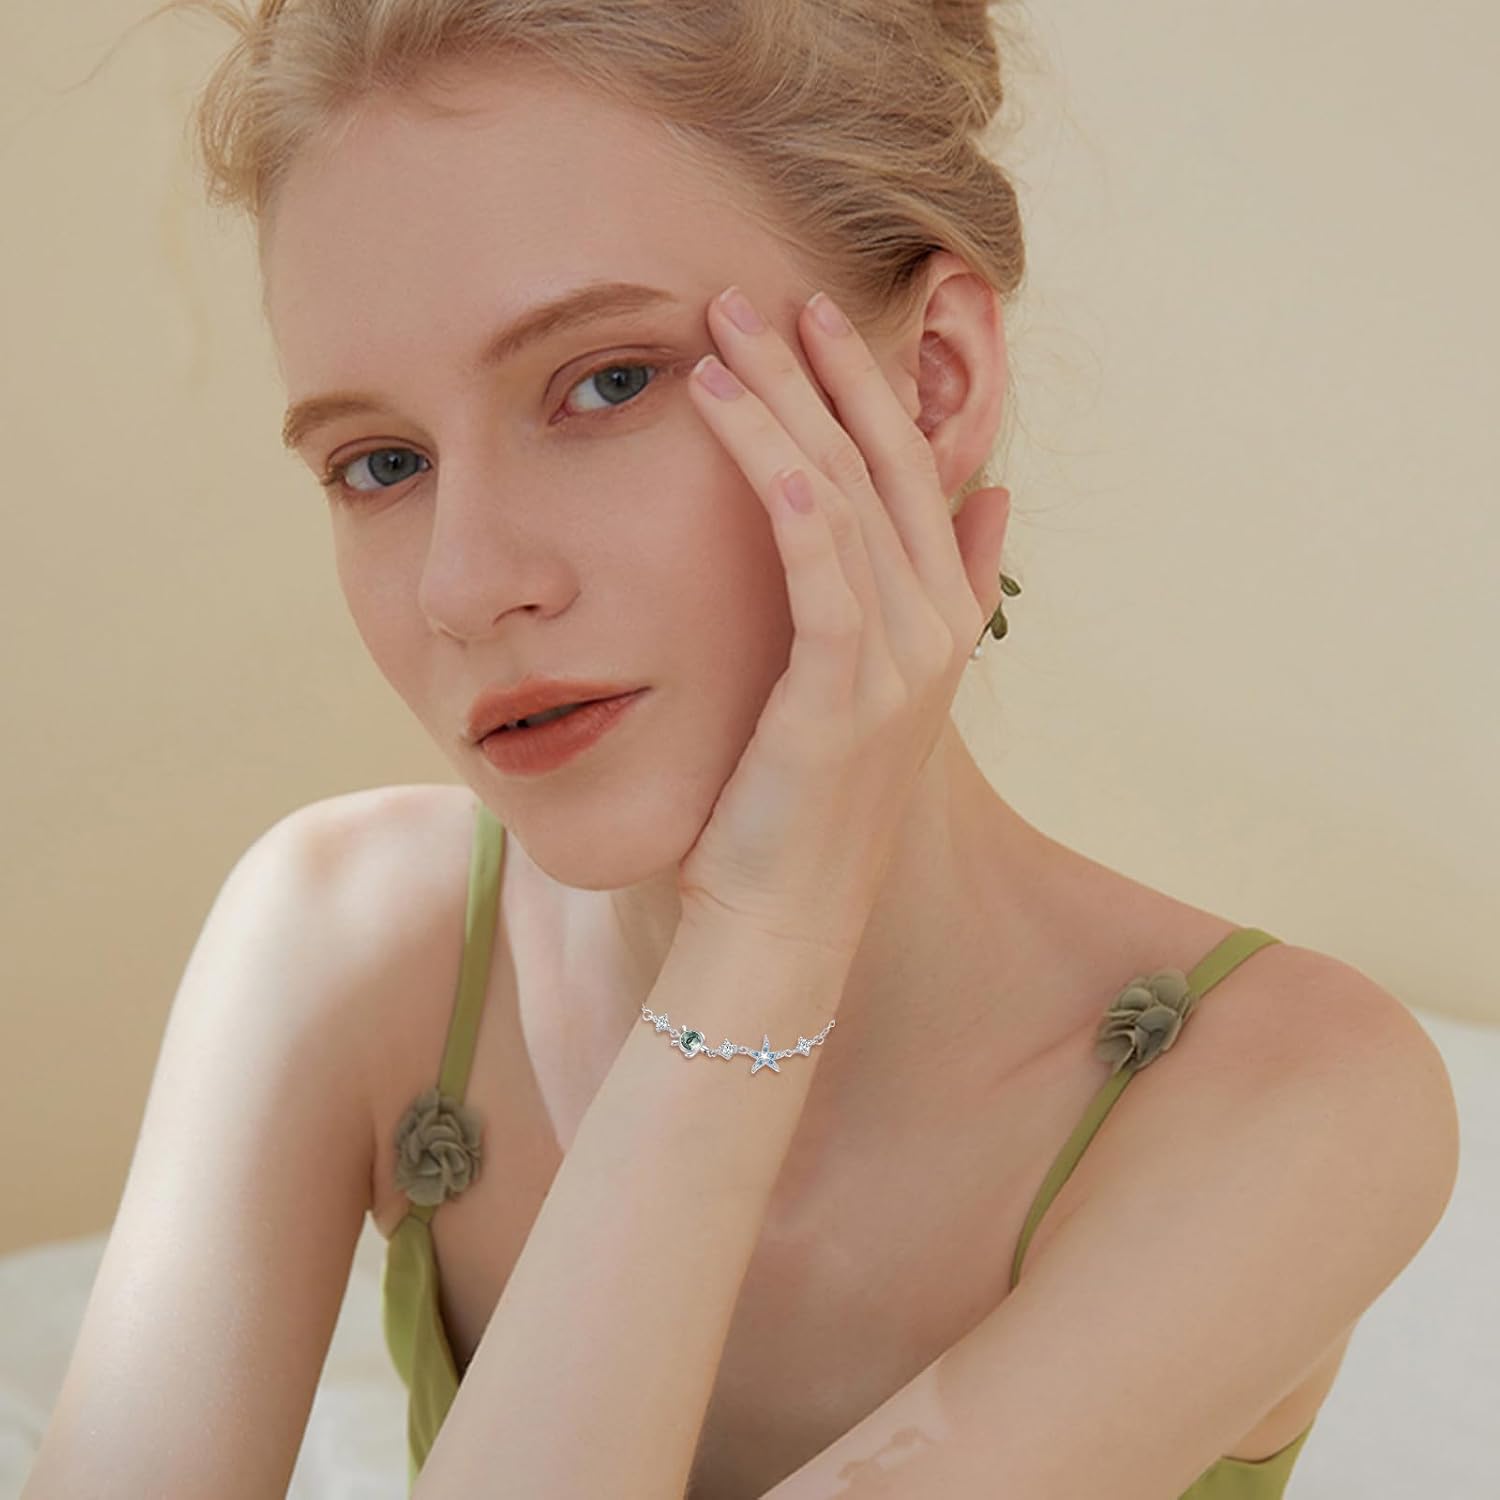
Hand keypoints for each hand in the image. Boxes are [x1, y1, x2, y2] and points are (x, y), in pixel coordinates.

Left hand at [674, 283, 1011, 960]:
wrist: (784, 921)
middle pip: (884, 469)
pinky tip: (739, 423)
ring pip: (845, 500)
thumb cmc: (800, 807)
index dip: (869, 392)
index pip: (911, 478)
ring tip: (723, 333)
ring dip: (785, 407)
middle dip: (825, 374)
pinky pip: (821, 566)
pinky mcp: (845, 696)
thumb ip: (924, 594)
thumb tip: (989, 503)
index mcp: (940, 623)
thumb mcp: (867, 690)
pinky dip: (783, 487)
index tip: (814, 319)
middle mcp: (936, 633)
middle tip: (763, 295)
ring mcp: (901, 665)